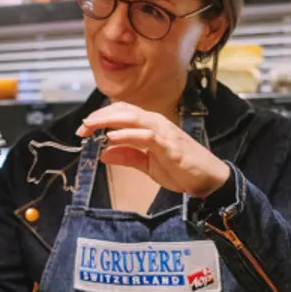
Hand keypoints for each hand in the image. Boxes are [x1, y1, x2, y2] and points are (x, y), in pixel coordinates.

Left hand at [77, 104, 230, 197]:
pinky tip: (112, 138)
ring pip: (133, 118)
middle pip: (124, 111)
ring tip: (90, 127)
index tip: (84, 128)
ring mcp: (164, 132)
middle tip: (82, 127)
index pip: (122, 113)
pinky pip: (146, 135)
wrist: (209, 180)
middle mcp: (157, 123)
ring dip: (109, 121)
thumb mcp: (148, 165)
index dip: (102, 117)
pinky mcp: (170, 145)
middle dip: (100, 117)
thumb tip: (104, 153)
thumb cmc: (182, 169)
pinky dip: (127, 135)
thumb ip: (128, 157)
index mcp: (151, 126)